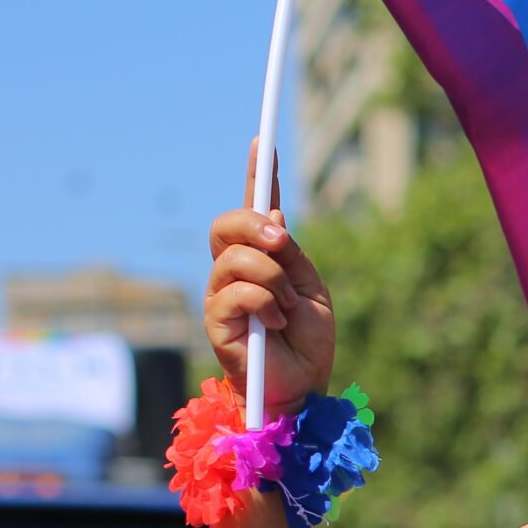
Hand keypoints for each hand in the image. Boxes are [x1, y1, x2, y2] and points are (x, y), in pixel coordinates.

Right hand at [205, 146, 334, 414]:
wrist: (303, 386)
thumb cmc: (307, 342)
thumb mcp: (311, 290)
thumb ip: (290, 256)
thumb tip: (270, 217)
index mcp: (262, 258)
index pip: (254, 209)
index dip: (257, 174)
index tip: (262, 140)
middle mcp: (234, 270)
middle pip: (228, 224)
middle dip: (256, 226)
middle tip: (284, 245)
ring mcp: (221, 294)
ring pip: (236, 258)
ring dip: (272, 280)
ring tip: (288, 309)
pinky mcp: (216, 320)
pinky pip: (238, 292)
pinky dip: (266, 304)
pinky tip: (276, 324)